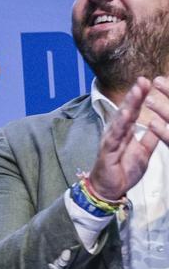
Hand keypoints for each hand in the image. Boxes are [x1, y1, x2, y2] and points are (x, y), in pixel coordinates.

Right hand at [89, 76, 168, 200]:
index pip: (134, 110)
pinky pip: (115, 135)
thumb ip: (150, 138)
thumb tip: (160, 124)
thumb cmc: (124, 170)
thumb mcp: (144, 152)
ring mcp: (111, 139)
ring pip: (121, 118)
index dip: (141, 97)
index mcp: (126, 131)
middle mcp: (117, 132)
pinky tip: (126, 113)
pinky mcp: (108, 149)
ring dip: (129, 104)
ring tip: (136, 91)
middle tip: (143, 79)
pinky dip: (121, 123)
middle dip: (135, 95)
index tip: (149, 82)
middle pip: (127, 110)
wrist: (110, 189)